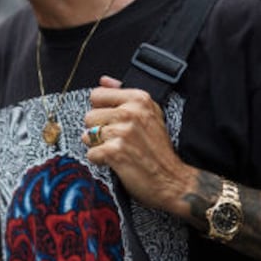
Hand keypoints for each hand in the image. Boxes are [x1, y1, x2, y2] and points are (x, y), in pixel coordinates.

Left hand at [84, 77, 195, 211]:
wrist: (172, 179)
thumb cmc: (159, 150)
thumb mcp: (149, 114)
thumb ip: (123, 95)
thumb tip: (104, 80)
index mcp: (139, 99)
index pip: (97, 94)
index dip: (101, 110)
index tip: (112, 121)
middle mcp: (132, 112)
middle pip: (89, 116)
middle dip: (98, 131)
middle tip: (117, 140)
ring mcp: (123, 132)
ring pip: (88, 135)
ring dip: (99, 146)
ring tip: (118, 151)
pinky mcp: (116, 151)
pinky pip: (91, 153)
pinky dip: (100, 161)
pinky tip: (116, 162)